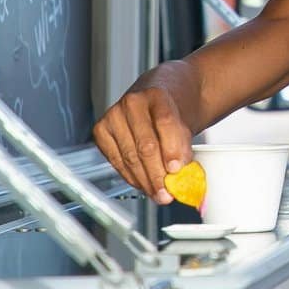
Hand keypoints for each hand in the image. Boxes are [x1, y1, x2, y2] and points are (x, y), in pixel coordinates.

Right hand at [92, 86, 192, 203]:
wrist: (155, 99)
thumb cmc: (171, 111)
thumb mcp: (186, 123)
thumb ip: (183, 146)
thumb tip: (180, 174)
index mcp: (157, 94)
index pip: (165, 123)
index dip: (172, 149)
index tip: (177, 170)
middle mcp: (133, 102)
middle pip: (145, 145)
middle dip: (157, 174)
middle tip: (168, 192)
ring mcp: (114, 116)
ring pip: (129, 157)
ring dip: (145, 181)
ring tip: (158, 193)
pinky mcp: (101, 131)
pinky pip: (116, 161)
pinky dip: (131, 177)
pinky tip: (143, 183)